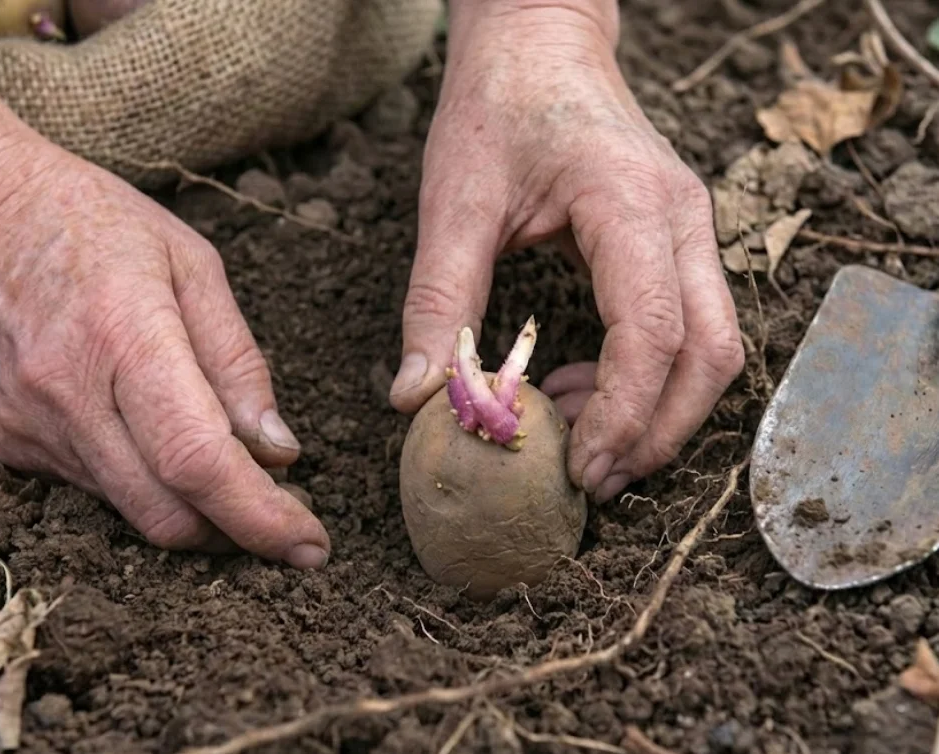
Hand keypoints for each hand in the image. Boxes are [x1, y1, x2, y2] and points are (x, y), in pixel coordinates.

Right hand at [0, 132, 329, 568]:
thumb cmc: (95, 221)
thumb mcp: (192, 264)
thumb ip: (238, 362)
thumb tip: (279, 451)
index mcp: (124, 335)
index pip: (197, 459)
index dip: (262, 515)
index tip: (311, 544)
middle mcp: (66, 394)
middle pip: (168, 512)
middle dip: (239, 532)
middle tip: (286, 514)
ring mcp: (27, 425)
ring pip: (133, 513)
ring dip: (196, 512)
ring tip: (234, 472)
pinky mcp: (7, 442)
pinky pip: (97, 492)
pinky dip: (147, 487)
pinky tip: (162, 444)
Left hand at [390, 0, 743, 502]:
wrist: (539, 42)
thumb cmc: (497, 107)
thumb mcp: (453, 201)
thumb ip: (437, 300)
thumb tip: (416, 399)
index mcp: (631, 203)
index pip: (655, 332)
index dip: (624, 414)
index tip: (575, 467)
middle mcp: (680, 220)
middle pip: (711, 354)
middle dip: (659, 432)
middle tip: (591, 480)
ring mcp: (689, 230)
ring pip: (712, 348)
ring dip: (658, 411)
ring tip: (581, 439)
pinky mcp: (675, 242)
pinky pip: (689, 327)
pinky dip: (648, 379)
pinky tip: (583, 388)